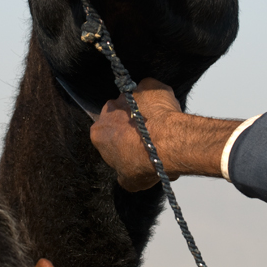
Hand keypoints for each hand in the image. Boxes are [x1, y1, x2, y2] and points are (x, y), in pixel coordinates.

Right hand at [90, 78, 240, 190]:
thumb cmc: (145, 162)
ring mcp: (129, 94)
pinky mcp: (148, 85)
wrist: (166, 144)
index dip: (119, 141)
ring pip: (135, 100)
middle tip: (147, 136)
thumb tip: (127, 174)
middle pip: (117, 114)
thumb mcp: (128, 181)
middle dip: (129, 122)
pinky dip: (160, 98)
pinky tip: (168, 111)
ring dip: (144, 109)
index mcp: (98, 133)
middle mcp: (109, 109)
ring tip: (161, 125)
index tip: (131, 148)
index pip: (105, 135)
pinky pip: (153, 89)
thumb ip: (122, 173)